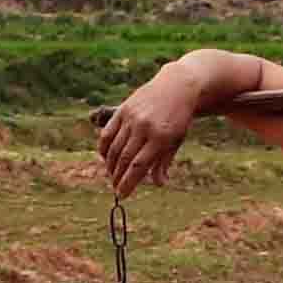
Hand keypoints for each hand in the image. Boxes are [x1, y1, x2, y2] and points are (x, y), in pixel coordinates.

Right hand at [97, 69, 199, 196]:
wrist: (177, 87)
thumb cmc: (179, 119)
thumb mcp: (176, 141)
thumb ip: (164, 162)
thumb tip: (158, 184)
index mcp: (161, 138)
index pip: (139, 166)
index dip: (128, 183)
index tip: (123, 195)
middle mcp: (144, 127)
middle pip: (125, 159)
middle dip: (118, 177)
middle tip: (116, 188)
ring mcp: (132, 118)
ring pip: (115, 147)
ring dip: (110, 165)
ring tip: (112, 176)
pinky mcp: (123, 110)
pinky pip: (108, 133)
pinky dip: (104, 147)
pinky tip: (106, 158)